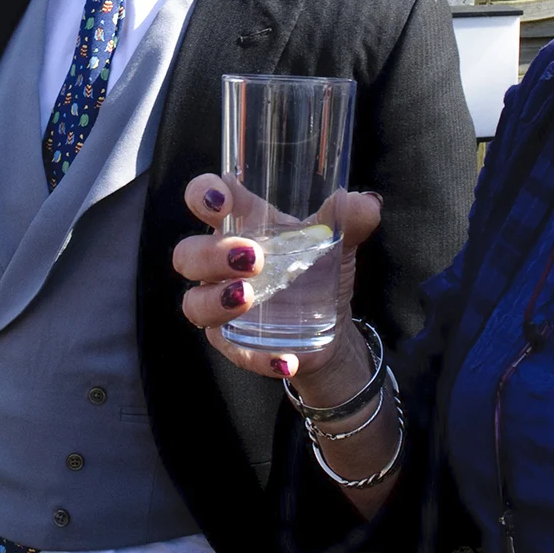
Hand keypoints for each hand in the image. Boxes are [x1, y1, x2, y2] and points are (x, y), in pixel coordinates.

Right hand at [175, 173, 381, 394]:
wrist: (331, 327)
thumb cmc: (318, 268)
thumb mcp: (338, 241)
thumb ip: (351, 220)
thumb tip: (366, 203)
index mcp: (241, 224)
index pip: (205, 199)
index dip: (202, 194)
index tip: (219, 201)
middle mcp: (218, 262)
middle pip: (187, 254)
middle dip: (211, 254)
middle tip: (253, 258)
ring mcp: (219, 302)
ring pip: (193, 302)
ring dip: (217, 301)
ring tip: (250, 299)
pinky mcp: (231, 341)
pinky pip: (231, 350)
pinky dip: (256, 355)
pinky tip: (285, 358)